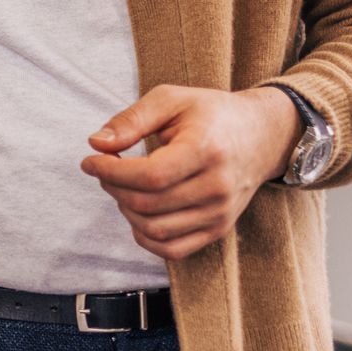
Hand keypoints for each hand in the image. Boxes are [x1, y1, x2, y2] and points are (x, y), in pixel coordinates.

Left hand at [80, 85, 298, 261]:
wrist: (262, 136)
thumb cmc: (211, 114)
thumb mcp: (171, 100)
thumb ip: (131, 120)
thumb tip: (96, 143)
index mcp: (206, 151)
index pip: (150, 176)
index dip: (111, 172)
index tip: (89, 161)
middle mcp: (217, 187)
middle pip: (148, 204)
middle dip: (113, 187)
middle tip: (104, 170)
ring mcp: (220, 213)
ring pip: (156, 230)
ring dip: (125, 211)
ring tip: (121, 186)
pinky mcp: (219, 229)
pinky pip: (173, 250)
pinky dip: (145, 236)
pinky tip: (136, 211)